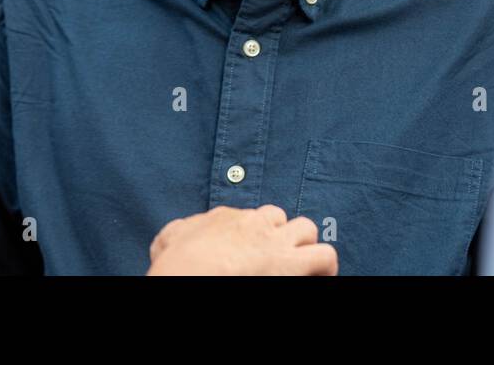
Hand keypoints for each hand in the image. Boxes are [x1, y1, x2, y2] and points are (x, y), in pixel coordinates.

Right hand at [146, 204, 337, 275]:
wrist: (188, 277)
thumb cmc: (174, 266)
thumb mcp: (166, 240)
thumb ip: (179, 232)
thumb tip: (177, 235)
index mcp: (225, 218)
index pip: (248, 218)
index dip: (252, 235)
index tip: (248, 253)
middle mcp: (253, 224)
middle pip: (277, 217)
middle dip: (279, 233)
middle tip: (274, 256)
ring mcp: (274, 241)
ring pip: (306, 229)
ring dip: (304, 245)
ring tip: (301, 266)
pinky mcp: (291, 263)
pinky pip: (324, 256)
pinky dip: (326, 266)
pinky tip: (321, 277)